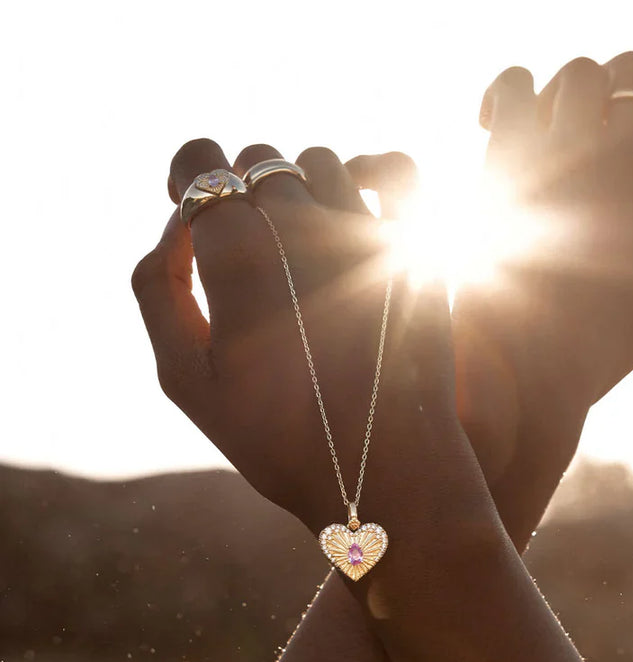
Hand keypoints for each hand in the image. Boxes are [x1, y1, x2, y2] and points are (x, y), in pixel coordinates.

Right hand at [133, 140, 462, 533]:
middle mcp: (300, 223)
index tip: (193, 208)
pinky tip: (358, 199)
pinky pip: (396, 171)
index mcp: (236, 251)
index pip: (198, 161)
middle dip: (241, 194)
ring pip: (319, 163)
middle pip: (256, 162)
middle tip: (247, 247)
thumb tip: (174, 229)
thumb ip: (158, 290)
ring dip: (301, 189)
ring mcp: (364, 233)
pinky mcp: (416, 251)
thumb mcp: (185, 378)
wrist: (381, 473)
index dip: (188, 176)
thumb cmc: (278, 438)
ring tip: (300, 243)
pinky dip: (373, 170)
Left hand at [454, 53, 632, 487]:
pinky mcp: (514, 168)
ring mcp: (574, 162)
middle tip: (571, 129)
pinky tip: (491, 126)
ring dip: (556, 94)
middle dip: (603, 89)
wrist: (530, 384)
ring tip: (531, 134)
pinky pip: (515, 86)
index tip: (621, 132)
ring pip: (578, 72)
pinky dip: (504, 93)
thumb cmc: (592, 357)